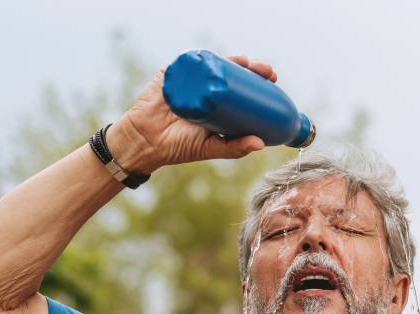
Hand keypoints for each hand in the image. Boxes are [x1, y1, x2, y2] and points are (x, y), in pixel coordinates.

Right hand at [106, 54, 275, 173]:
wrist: (145, 142)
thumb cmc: (178, 146)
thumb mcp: (211, 148)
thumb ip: (234, 147)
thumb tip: (261, 144)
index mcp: (218, 103)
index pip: (242, 88)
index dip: (259, 82)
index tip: (274, 82)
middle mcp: (206, 87)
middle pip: (233, 72)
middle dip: (253, 68)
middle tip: (267, 73)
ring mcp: (191, 79)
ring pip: (216, 64)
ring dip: (235, 60)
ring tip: (249, 64)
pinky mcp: (173, 73)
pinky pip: (190, 62)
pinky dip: (205, 59)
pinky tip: (220, 59)